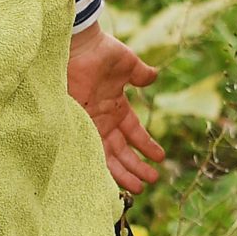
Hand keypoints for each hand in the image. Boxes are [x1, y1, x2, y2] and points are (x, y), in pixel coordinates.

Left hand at [70, 23, 165, 193]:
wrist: (76, 47)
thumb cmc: (102, 52)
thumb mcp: (128, 64)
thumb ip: (141, 74)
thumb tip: (154, 77)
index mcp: (116, 106)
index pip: (134, 132)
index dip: (146, 145)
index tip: (159, 159)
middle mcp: (103, 119)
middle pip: (122, 150)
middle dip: (137, 166)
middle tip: (150, 181)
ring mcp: (89, 124)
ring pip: (109, 156)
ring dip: (124, 172)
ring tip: (138, 188)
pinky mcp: (77, 126)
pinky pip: (89, 151)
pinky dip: (100, 166)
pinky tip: (110, 181)